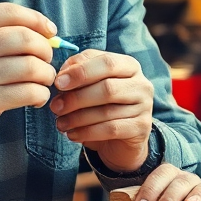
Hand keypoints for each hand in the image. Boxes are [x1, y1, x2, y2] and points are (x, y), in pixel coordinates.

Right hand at [0, 0, 57, 155]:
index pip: (10, 12)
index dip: (37, 19)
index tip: (49, 30)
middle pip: (26, 39)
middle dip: (45, 48)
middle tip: (47, 56)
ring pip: (32, 68)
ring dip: (46, 73)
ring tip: (44, 76)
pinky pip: (28, 93)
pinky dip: (40, 94)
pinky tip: (37, 96)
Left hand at [51, 50, 153, 172]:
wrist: (120, 139)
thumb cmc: (101, 104)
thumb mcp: (90, 85)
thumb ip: (78, 73)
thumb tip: (62, 75)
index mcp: (128, 65)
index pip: (106, 62)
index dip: (81, 72)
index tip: (58, 83)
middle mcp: (141, 83)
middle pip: (107, 87)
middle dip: (76, 98)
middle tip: (55, 107)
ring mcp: (145, 106)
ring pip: (107, 111)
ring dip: (77, 118)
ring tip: (60, 124)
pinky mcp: (141, 128)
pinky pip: (111, 129)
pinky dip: (87, 132)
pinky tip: (72, 134)